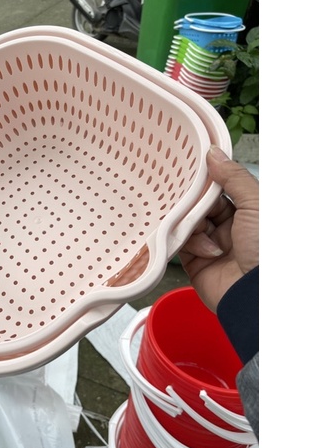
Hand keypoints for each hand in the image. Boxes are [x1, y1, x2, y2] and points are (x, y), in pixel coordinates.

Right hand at [179, 146, 258, 312]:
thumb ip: (233, 178)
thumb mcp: (256, 205)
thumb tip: (214, 153)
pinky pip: (180, 245)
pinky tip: (200, 246)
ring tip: (203, 231)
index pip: (219, 191)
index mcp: (247, 214)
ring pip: (187, 224)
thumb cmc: (267, 250)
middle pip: (200, 207)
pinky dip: (187, 242)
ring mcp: (211, 246)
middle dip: (194, 203)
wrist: (256, 293)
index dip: (206, 182)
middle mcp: (229, 229)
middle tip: (189, 199)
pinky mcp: (195, 264)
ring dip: (193, 225)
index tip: (192, 170)